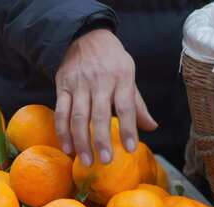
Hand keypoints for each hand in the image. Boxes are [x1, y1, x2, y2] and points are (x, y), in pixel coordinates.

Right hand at [54, 29, 157, 165]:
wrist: (84, 36)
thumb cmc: (111, 60)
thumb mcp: (129, 75)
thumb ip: (137, 104)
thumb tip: (152, 127)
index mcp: (121, 77)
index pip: (126, 106)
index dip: (128, 128)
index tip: (130, 149)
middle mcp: (99, 81)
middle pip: (100, 115)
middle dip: (102, 140)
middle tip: (106, 161)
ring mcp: (79, 84)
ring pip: (78, 117)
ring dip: (82, 141)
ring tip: (87, 161)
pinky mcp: (62, 87)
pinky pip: (61, 112)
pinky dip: (63, 132)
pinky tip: (68, 148)